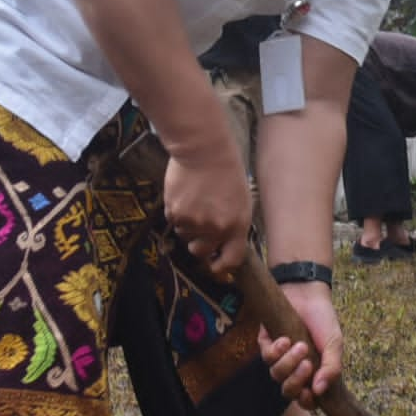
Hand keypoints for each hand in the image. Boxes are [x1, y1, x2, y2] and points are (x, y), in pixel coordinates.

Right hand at [163, 144, 251, 277]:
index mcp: (237, 225)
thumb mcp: (241, 199)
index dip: (222, 266)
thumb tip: (225, 243)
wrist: (203, 149)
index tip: (216, 265)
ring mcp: (194, 222)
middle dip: (199, 245)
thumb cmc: (226, 170)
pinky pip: (174, 222)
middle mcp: (215, 228)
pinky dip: (177, 212)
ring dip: (188, 225)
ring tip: (194, 200)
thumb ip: (234, 223)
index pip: (231, 259)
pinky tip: (184, 195)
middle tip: (199, 230)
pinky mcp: (175, 213)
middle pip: (201, 252)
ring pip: (185, 235)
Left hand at [258, 282, 343, 407]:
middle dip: (296, 381)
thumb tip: (320, 390)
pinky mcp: (266, 344)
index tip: (309, 394)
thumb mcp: (334, 344)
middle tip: (307, 365)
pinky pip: (266, 357)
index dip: (306, 402)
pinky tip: (286, 339)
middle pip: (288, 391)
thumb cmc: (323, 320)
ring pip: (276, 375)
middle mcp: (294, 369)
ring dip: (288, 363)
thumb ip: (332, 368)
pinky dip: (276, 350)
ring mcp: (280, 358)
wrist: (308, 292)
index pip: (306, 399)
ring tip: (300, 345)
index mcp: (313, 374)